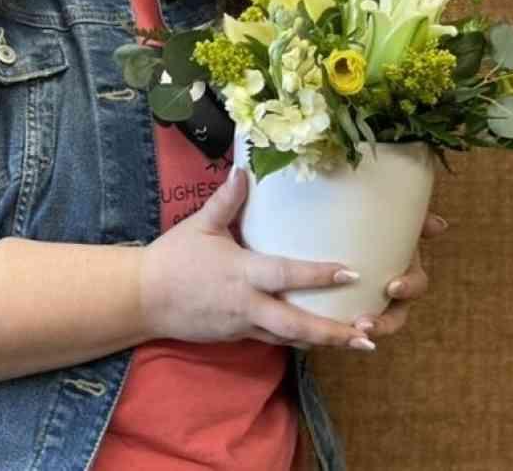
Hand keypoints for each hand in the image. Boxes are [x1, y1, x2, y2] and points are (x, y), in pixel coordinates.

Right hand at [140, 168, 376, 351]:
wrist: (144, 298)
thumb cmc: (173, 258)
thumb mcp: (200, 226)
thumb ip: (226, 201)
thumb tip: (243, 170)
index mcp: (241, 272)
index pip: (287, 273)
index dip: (319, 274)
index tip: (351, 273)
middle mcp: (247, 304)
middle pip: (296, 324)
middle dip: (333, 331)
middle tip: (369, 336)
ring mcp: (242, 325)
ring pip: (289, 338)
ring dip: (323, 341)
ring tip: (356, 342)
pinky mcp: (236, 336)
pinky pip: (272, 339)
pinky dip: (296, 339)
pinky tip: (316, 337)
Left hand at [353, 212, 448, 339]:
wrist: (341, 228)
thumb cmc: (374, 226)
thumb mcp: (392, 221)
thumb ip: (415, 221)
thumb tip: (440, 225)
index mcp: (406, 271)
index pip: (416, 285)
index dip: (408, 288)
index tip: (392, 287)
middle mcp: (392, 291)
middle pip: (396, 316)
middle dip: (384, 324)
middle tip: (364, 324)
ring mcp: (373, 302)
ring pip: (374, 325)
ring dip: (367, 331)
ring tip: (350, 332)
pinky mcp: (351, 307)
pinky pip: (351, 324)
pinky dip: (344, 331)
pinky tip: (331, 333)